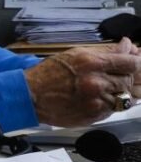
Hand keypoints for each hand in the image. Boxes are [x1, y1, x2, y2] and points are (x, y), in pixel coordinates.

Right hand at [25, 37, 140, 126]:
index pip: (131, 62)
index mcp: (92, 63)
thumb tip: (127, 46)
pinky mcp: (95, 115)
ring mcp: (97, 101)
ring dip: (124, 91)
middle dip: (130, 76)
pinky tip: (103, 97)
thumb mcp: (76, 54)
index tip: (137, 60)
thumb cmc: (49, 73)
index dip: (138, 61)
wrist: (31, 95)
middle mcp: (96, 82)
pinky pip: (115, 109)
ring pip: (127, 97)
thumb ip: (105, 52)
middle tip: (123, 73)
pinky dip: (113, 102)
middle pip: (131, 80)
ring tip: (113, 86)